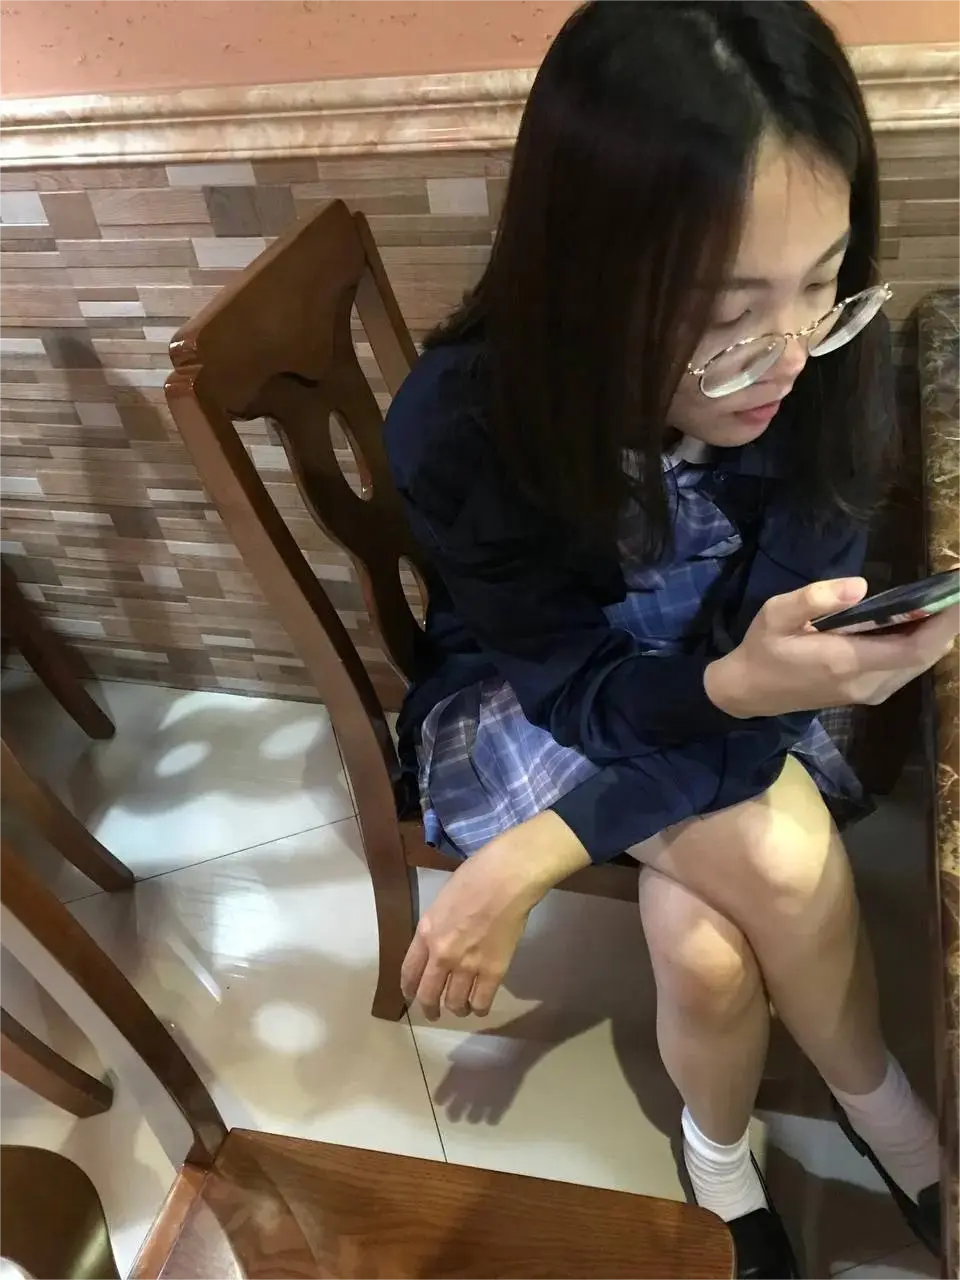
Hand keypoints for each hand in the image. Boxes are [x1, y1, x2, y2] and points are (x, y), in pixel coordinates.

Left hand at [402, 811, 589, 1019]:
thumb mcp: (441, 902)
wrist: (506, 879)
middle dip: (428, 1009)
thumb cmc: (475, 877)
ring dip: (455, 1009)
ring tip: (460, 1007)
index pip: (408, 972)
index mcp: (425, 933)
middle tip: (433, 1013)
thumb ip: (436, 928)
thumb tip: (437, 944)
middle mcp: (441, 955)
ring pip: (454, 1003)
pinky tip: (479, 1006)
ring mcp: (467, 966)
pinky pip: (480, 1002)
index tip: (412, 995)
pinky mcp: (493, 972)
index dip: (409, 989)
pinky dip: (478, 1008)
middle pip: (427, 995)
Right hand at [706, 577, 959, 719]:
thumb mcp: (775, 614)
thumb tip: (860, 586)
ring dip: (935, 633)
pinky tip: (917, 620)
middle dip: (947, 622)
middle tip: (953, 589)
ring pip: (919, 664)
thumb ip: (814, 598)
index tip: (958, 594)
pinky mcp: (868, 693)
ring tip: (941, 600)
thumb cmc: (762, 649)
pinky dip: (921, 644)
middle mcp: (866, 683)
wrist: (748, 693)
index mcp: (846, 662)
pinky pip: (907, 668)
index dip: (945, 622)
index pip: (913, 647)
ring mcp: (869, 692)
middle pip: (925, 656)